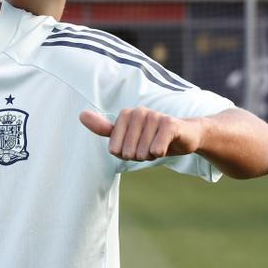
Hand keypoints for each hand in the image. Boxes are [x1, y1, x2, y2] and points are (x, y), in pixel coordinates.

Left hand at [80, 108, 203, 160]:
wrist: (185, 136)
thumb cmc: (151, 138)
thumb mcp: (126, 135)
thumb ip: (104, 128)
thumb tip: (81, 114)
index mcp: (126, 114)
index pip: (114, 149)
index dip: (125, 154)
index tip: (136, 146)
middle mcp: (139, 112)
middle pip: (128, 152)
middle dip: (139, 156)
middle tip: (150, 147)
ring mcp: (155, 116)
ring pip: (142, 152)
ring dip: (151, 156)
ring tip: (159, 145)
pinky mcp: (170, 124)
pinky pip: (156, 148)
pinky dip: (159, 153)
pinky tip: (165, 147)